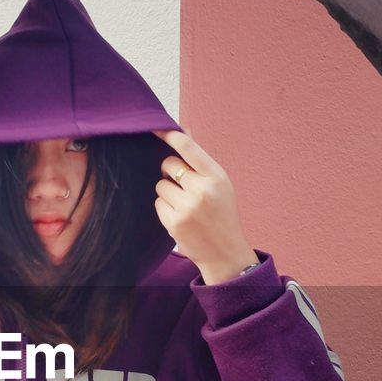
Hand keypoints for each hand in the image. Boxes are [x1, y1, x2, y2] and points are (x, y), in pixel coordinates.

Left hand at [152, 128, 257, 284]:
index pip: (189, 148)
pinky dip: (165, 208)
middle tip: (184, 186)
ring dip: (168, 193)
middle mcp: (203, 189)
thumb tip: (183, 131)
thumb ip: (200, 161)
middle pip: (169, 165)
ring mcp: (187, 207)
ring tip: (185, 206)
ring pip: (160, 185)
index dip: (170, 135)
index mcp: (217, 176)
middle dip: (170, 172)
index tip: (156, 128)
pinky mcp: (174, 222)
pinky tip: (181, 217)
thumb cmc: (222, 214)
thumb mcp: (219, 184)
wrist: (225, 253)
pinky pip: (158, 203)